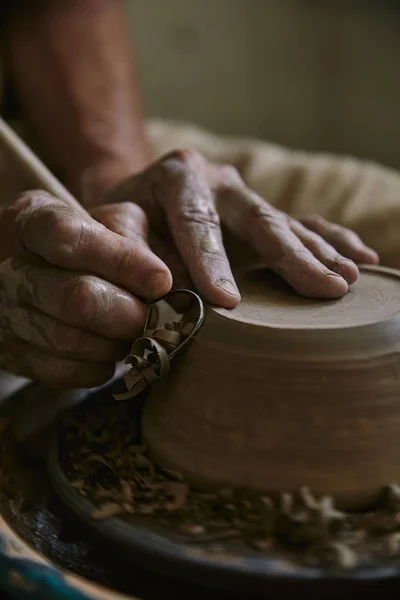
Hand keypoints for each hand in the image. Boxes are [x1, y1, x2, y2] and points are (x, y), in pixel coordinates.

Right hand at [0, 191, 170, 385]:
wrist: (38, 267)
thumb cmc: (86, 239)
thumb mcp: (107, 217)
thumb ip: (132, 237)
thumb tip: (159, 282)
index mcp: (31, 219)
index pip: (69, 238)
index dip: (122, 261)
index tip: (161, 281)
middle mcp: (8, 268)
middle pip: (76, 299)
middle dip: (129, 313)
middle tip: (153, 317)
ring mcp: (6, 313)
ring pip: (70, 341)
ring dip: (116, 342)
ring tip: (133, 332)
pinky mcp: (12, 353)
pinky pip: (62, 371)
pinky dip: (98, 367)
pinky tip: (110, 349)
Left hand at [107, 150, 378, 307]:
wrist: (136, 202)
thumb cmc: (121, 220)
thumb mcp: (109, 227)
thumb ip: (128, 250)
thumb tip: (162, 287)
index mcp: (179, 175)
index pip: (197, 221)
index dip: (211, 262)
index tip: (226, 302)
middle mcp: (221, 181)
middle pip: (260, 219)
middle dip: (291, 257)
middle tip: (323, 289)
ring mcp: (246, 198)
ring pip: (288, 225)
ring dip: (319, 255)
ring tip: (347, 280)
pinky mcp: (262, 216)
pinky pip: (304, 226)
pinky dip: (331, 243)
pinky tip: (362, 258)